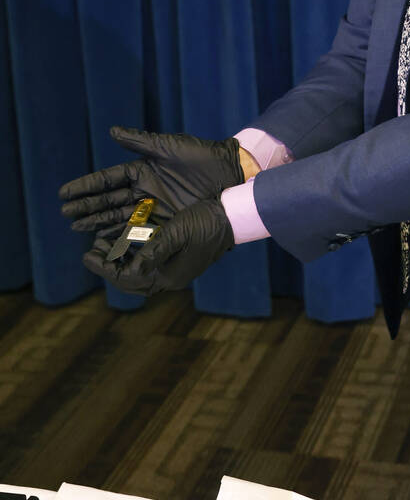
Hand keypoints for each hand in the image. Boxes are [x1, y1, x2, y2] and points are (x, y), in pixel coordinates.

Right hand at [59, 127, 244, 233]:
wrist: (229, 172)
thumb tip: (112, 131)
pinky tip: (106, 241)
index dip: (86, 187)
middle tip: (66, 214)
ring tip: (78, 228)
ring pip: (119, 216)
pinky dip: (122, 235)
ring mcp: (154, 207)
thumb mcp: (168, 147)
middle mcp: (144, 191)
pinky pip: (140, 229)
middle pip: (108, 200)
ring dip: (99, 222)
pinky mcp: (166, 221)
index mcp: (141, 171)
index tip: (64, 193)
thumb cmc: (201, 156)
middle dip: (87, 208)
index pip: (107, 180)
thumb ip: (140, 142)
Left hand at [82, 199, 233, 294]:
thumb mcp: (176, 233)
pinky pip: (148, 262)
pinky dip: (132, 254)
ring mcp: (175, 268)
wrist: (233, 217)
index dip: (104, 268)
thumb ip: (153, 251)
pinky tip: (124, 241)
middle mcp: (170, 276)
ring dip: (119, 261)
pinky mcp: (179, 258)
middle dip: (108, 268)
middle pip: (131, 281)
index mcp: (169, 275)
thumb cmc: (205, 222)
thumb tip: (129, 269)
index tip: (87, 253)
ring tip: (104, 245)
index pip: (128, 279)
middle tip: (92, 251)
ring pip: (138, 272)